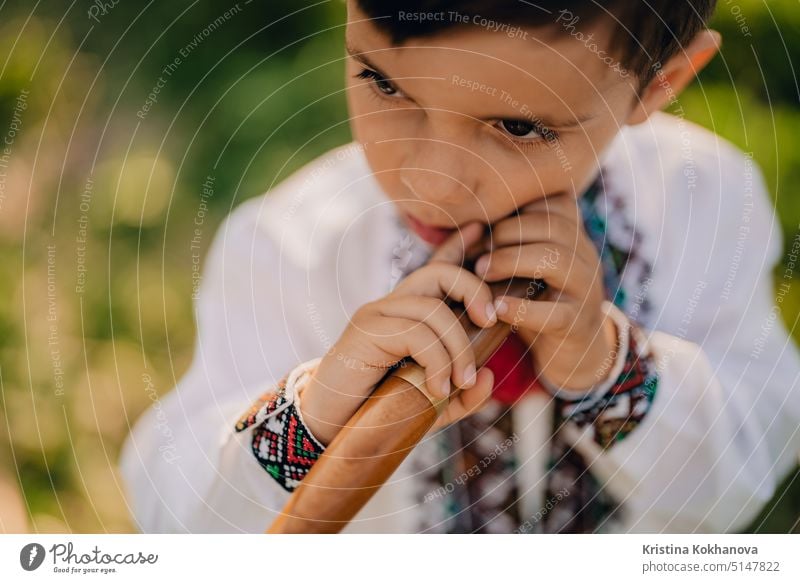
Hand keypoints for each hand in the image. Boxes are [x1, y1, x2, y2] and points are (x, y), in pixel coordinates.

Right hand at [300, 222, 497, 445]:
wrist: (331, 429)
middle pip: (441, 274)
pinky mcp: (365, 330)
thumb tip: (488, 376)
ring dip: (458, 349)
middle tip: (491, 324)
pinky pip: (416, 333)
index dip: (455, 248)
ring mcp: (376, 315)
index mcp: (407, 316)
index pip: (434, 271)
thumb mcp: (433, 407)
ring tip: (458, 383)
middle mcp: (392, 307)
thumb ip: (463, 396)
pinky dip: (436, 361)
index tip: (476, 229)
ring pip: (435, 311)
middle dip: (475, 291)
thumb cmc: (380, 414)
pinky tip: (436, 389)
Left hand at [473, 192, 618, 391]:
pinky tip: (496, 307)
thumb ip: (500, 242)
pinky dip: (522, 308)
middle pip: (553, 225)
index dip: (516, 207)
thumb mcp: (518, 265)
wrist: (569, 350)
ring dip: (512, 261)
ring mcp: (585, 289)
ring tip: (481, 272)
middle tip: (476, 253)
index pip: (554, 200)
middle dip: (507, 233)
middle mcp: (585, 255)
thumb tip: (463, 224)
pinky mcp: (577, 324)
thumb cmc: (533, 298)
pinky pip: (555, 312)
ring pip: (558, 261)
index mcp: (572, 234)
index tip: (483, 225)